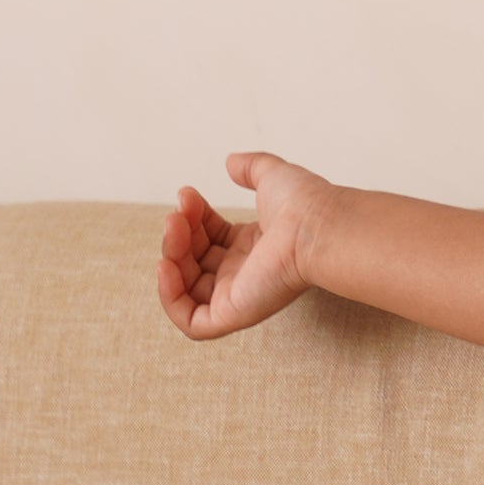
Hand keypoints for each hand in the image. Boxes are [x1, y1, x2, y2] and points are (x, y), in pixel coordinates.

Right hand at [157, 151, 335, 341]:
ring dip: (171, 256)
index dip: (192, 217)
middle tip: (179, 211)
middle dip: (178, 233)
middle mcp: (246, 273)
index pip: (208, 238)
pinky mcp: (235, 313)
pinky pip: (192, 322)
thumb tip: (231, 162)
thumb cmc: (305, 203)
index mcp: (254, 246)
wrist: (316, 224)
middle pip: (194, 260)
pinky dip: (170, 297)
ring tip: (175, 225)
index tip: (188, 194)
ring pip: (187, 288)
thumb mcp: (272, 176)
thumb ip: (252, 167)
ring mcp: (240, 295)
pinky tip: (167, 264)